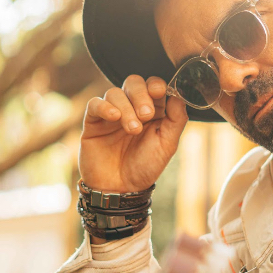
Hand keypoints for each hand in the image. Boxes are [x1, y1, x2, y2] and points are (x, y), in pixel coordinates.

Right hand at [79, 75, 187, 192]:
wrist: (121, 189)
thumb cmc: (145, 167)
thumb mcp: (167, 145)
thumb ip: (176, 120)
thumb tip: (179, 95)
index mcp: (152, 111)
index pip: (153, 85)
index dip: (156, 84)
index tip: (160, 92)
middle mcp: (131, 108)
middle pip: (133, 83)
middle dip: (141, 94)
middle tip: (146, 114)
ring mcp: (111, 114)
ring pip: (114, 93)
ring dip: (126, 108)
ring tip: (133, 129)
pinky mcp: (93, 122)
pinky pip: (94, 104)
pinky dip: (104, 107)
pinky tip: (114, 118)